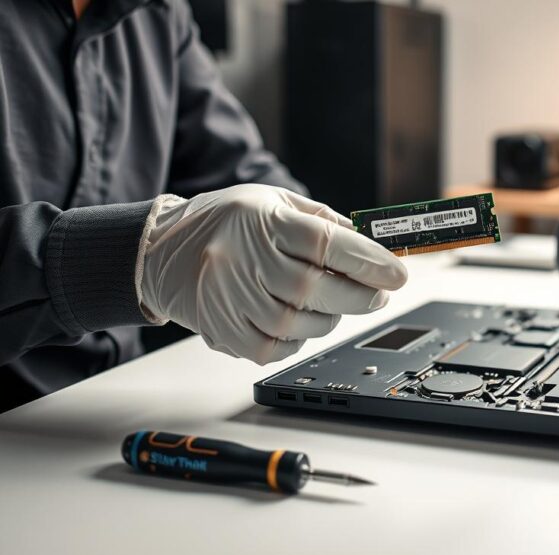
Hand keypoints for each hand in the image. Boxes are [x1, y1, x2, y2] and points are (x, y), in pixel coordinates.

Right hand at [140, 184, 406, 364]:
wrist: (160, 250)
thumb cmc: (226, 222)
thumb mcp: (274, 201)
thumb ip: (323, 222)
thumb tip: (372, 245)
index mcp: (261, 220)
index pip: (325, 243)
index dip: (368, 261)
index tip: (397, 273)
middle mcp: (243, 260)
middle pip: (316, 289)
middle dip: (360, 295)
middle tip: (379, 293)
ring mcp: (230, 299)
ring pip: (299, 324)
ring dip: (330, 317)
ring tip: (332, 302)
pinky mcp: (223, 331)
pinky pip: (275, 348)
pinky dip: (298, 339)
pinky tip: (297, 319)